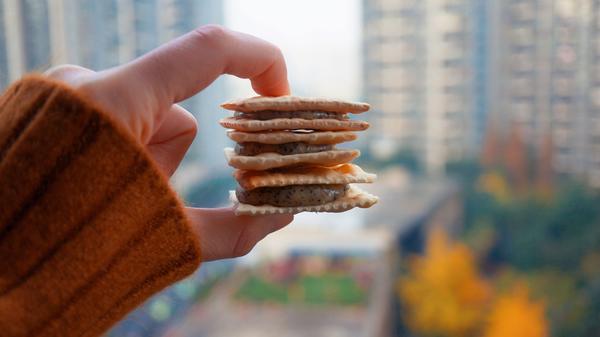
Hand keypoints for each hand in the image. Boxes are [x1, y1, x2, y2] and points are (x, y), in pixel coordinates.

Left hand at [46, 25, 293, 260]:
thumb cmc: (69, 260)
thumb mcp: (163, 241)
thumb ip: (234, 226)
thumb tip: (284, 211)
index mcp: (115, 103)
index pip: (207, 50)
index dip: (260, 61)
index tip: (278, 97)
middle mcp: (84, 83)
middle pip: (172, 112)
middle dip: (173, 162)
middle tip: (143, 206)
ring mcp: (57, 95)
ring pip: (140, 121)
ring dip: (143, 165)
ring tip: (104, 207)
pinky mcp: (40, 109)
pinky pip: (106, 123)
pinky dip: (116, 159)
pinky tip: (86, 196)